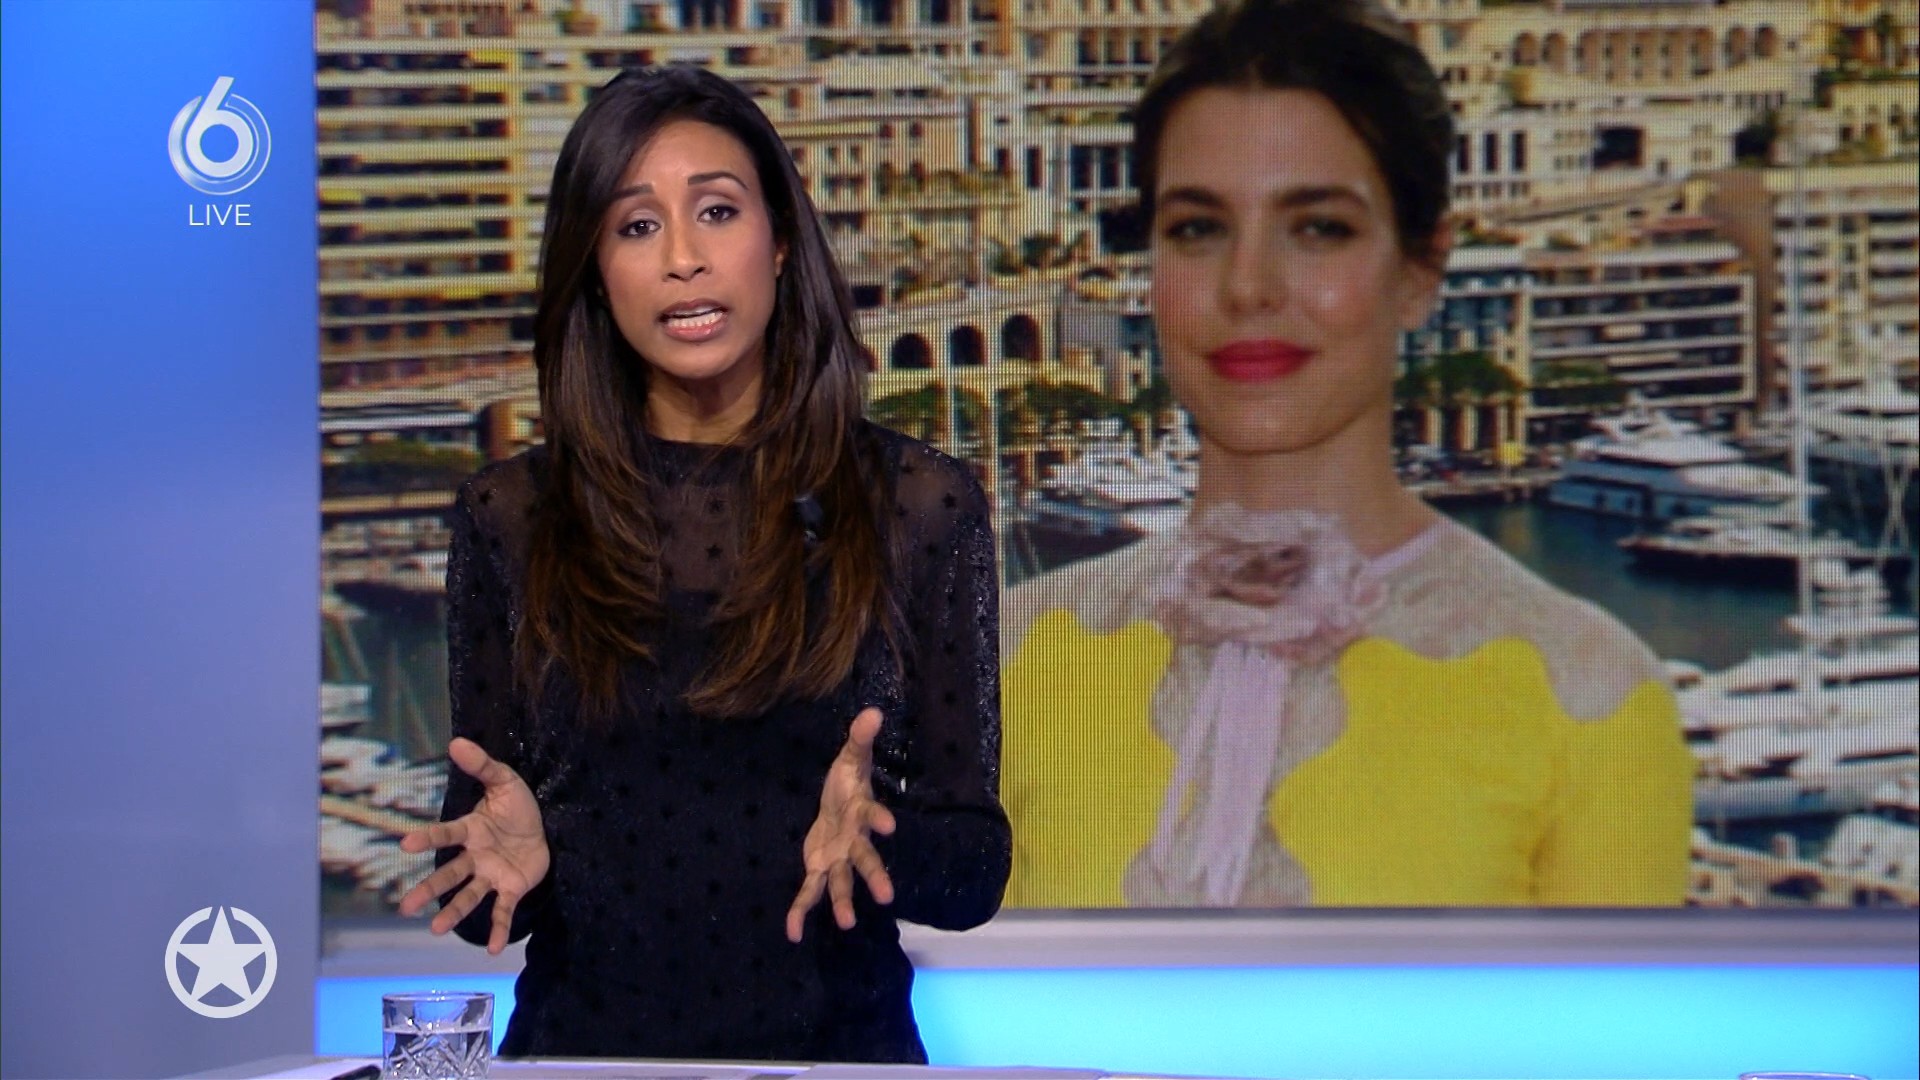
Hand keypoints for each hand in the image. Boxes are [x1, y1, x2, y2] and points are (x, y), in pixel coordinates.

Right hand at [396, 737, 549, 954]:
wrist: (548, 827)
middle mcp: (475, 856)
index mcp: (471, 830)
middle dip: (428, 889)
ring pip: (468, 896)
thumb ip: (482, 765)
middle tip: (404, 907)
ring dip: (453, 913)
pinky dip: (497, 929)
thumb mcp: (505, 781)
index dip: (428, 838)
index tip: (405, 843)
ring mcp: (491, 875)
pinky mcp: (511, 888)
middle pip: (449, 874)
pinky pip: (502, 910)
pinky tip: (494, 950)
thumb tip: (456, 742)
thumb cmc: (518, 806)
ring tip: (434, 930)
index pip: (446, 834)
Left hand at [786, 707, 895, 942]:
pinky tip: (792, 933)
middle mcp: (854, 840)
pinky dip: (800, 912)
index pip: (872, 814)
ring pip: (841, 882)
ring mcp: (837, 858)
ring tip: (847, 923)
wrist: (836, 802)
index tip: (890, 828)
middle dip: (873, 876)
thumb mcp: (849, 757)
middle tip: (886, 896)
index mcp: (861, 812)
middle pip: (865, 859)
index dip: (880, 819)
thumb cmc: (847, 781)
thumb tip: (873, 711)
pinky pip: (810, 893)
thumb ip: (859, 738)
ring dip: (843, 902)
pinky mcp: (818, 868)